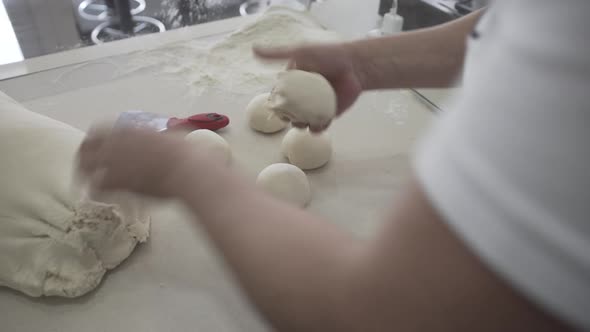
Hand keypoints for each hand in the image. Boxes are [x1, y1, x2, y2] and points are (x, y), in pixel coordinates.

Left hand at [77, 127, 199, 197]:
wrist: (186, 169)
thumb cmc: (185, 152)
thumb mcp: (170, 136)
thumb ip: (160, 136)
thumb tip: (167, 136)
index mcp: (128, 130)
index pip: (98, 130)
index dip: (93, 140)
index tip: (95, 146)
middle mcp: (116, 143)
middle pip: (85, 148)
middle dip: (83, 157)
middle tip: (85, 167)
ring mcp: (115, 162)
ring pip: (86, 168)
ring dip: (86, 175)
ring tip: (86, 183)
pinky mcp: (117, 182)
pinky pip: (96, 187)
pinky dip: (96, 192)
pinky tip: (99, 196)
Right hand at [254, 43, 363, 117]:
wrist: (356, 65)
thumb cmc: (328, 55)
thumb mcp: (301, 52)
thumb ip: (277, 53)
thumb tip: (253, 49)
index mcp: (292, 84)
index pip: (279, 97)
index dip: (276, 104)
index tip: (278, 106)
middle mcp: (301, 97)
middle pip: (288, 113)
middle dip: (288, 118)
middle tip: (292, 117)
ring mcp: (315, 107)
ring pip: (302, 122)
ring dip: (301, 126)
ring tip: (305, 123)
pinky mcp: (328, 115)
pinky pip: (320, 125)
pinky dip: (318, 128)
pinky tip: (319, 126)